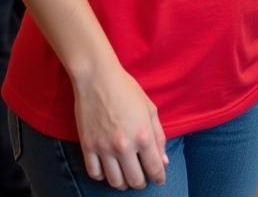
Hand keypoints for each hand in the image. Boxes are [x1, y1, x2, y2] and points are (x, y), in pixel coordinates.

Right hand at [73, 63, 167, 189]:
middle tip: (143, 180)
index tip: (159, 180)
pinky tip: (109, 171)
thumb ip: (159, 136)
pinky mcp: (87, 147)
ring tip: (127, 178)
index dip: (159, 177)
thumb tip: (163, 160)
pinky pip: (94, 173)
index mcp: (143, 135)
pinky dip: (102, 177)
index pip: (154, 167)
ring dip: (123, 184)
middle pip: (134, 179)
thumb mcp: (150, 109)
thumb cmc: (127, 90)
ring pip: (114, 181)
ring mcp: (103, 149)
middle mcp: (124, 146)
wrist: (98, 80)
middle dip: (141, 183)